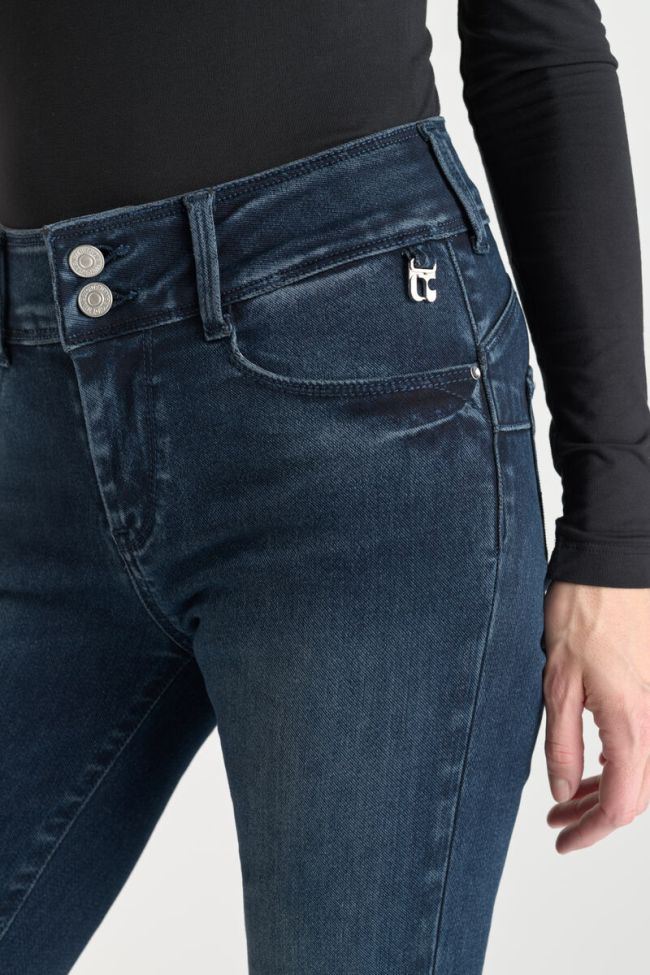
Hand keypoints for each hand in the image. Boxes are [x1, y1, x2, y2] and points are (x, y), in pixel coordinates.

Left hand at [542, 580, 649, 852]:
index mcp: (633, 726)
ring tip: (566, 799)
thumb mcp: (558, 683)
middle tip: (556, 822)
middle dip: (595, 815)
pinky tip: (593, 764)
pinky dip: (619, 763)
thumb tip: (564, 793)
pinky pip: (644, 744)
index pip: (621, 804)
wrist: (613, 565)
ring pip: (641, 770)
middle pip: (636, 794)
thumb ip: (562, 744)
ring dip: (605, 790)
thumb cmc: (584, 614)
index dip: (592, 832)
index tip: (564, 842)